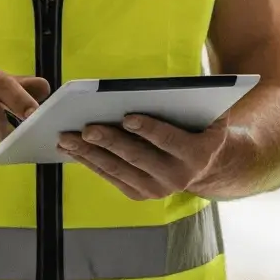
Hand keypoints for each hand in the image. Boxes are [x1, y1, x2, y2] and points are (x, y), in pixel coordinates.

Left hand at [59, 115, 223, 199]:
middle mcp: (176, 177)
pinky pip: (110, 176)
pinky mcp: (139, 194)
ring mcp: (155, 189)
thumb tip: (193, 85)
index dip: (148, 129)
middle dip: (110, 141)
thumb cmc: (202, 130)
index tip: (127, 117)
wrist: (205, 168)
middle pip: (137, 156)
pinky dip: (89, 162)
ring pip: (118, 168)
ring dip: (89, 153)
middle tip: (87, 128)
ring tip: (67, 138)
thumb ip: (204, 102)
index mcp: (196, 155)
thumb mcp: (212, 117)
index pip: (169, 140)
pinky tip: (72, 149)